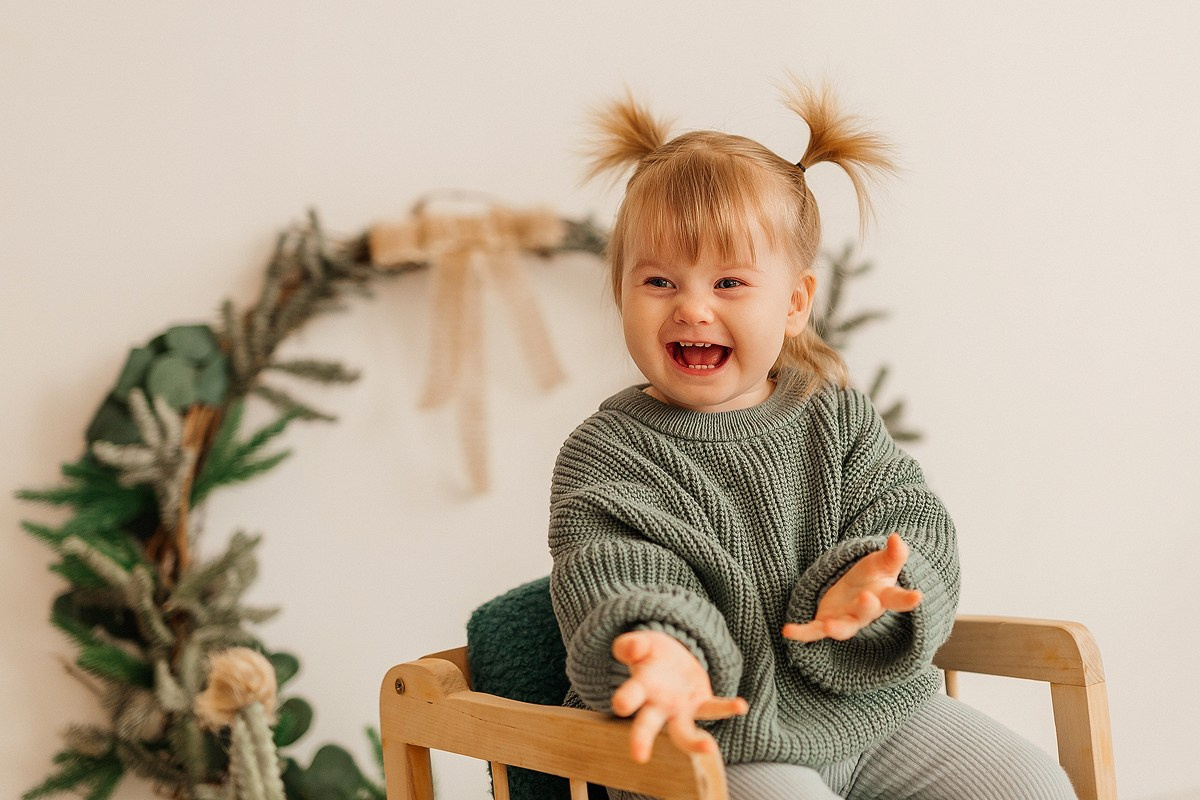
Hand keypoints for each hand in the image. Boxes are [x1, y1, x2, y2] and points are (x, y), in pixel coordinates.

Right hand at [610, 629, 747, 763]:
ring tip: (709, 748)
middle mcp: (658, 706)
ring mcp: (680, 710)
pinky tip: (740, 706)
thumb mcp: (640, 643)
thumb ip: (631, 645)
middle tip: (639, 756)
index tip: (620, 705)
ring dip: (694, 742)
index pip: (631, 695)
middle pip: (648, 724)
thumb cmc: (649, 654)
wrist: (671, 659)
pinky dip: (726, 708)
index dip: (626, 699)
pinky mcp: (701, 704)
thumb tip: (632, 650)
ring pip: (683, 732)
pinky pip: (713, 709)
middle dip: (643, 739)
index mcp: (640, 688)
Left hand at [782, 533, 922, 642]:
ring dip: (837, 628)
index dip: (907, 598)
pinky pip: (813, 631)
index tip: (918, 596)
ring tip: (828, 626)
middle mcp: (865, 612)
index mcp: (882, 596)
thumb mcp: (881, 563)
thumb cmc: (871, 577)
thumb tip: (897, 537)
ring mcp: (845, 620)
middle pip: (867, 612)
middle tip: (867, 597)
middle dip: (866, 607)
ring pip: (843, 628)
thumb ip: (892, 554)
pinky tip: (788, 631)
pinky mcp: (826, 623)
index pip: (897, 598)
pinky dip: (802, 633)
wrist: (853, 593)